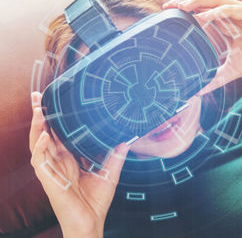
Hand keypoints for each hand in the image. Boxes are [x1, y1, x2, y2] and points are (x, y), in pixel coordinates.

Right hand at [29, 92, 128, 237]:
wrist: (91, 222)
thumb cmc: (96, 201)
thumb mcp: (109, 173)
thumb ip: (115, 156)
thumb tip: (126, 139)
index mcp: (69, 160)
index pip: (59, 134)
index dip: (56, 119)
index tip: (57, 102)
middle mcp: (58, 162)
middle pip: (45, 134)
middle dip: (41, 116)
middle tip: (39, 96)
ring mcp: (51, 170)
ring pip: (38, 143)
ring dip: (37, 126)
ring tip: (39, 108)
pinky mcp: (48, 180)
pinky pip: (40, 161)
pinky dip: (40, 147)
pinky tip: (44, 135)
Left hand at [163, 0, 241, 94]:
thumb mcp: (232, 69)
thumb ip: (216, 78)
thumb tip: (199, 91)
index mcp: (226, 20)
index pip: (202, 7)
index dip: (185, 6)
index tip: (169, 12)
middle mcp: (231, 11)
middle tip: (168, 6)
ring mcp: (241, 11)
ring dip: (196, 1)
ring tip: (180, 6)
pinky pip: (230, 10)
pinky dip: (215, 12)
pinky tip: (202, 17)